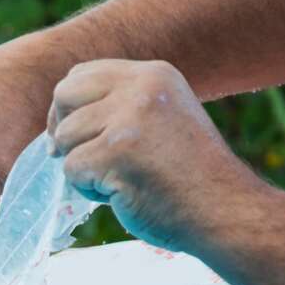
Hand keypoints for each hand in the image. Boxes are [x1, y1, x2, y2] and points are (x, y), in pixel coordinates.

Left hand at [47, 59, 268, 253]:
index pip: (83, 74)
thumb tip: (61, 115)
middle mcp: (142, 86)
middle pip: (64, 94)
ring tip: (119, 180)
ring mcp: (129, 117)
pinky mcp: (116, 151)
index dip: (69, 106)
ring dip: (82, 166)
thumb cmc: (190, 177)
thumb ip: (123, 107)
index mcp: (153, 75)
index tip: (75, 135)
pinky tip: (122, 194)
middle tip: (82, 158)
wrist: (223, 211)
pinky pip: (72, 169)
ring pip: (64, 136)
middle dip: (63, 130)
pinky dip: (88, 190)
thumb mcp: (162, 119)